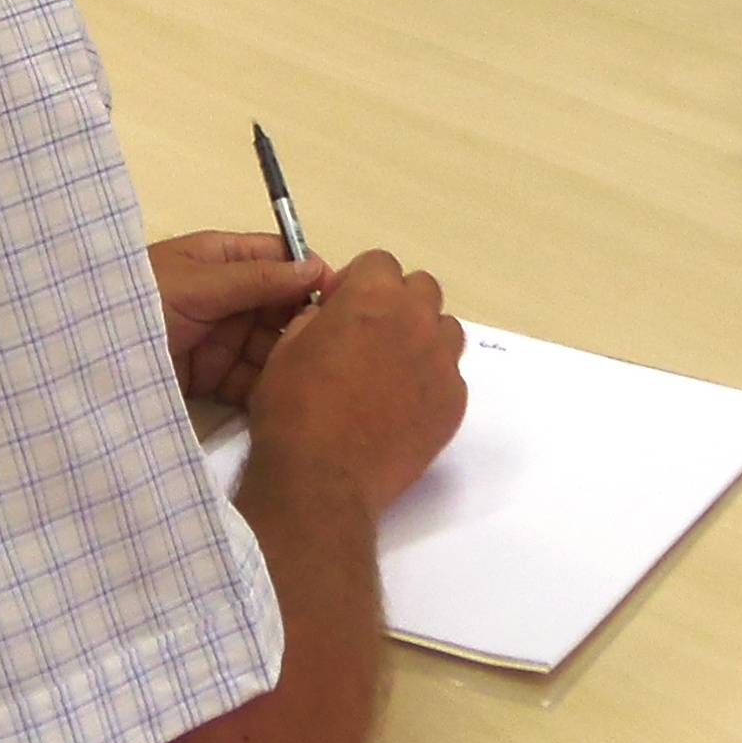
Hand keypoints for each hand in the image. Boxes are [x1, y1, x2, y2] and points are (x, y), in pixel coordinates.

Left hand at [147, 230, 326, 405]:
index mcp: (222, 260)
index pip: (280, 259)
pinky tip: (291, 400)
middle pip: (282, 307)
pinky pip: (252, 381)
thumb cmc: (141, 302)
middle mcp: (227, 297)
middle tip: (332, 348)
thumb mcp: (199, 284)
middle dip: (305, 324)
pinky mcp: (212, 378)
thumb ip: (257, 279)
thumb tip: (316, 267)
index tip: (343, 300)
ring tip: (316, 378)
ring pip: (272, 347)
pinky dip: (269, 389)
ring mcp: (220, 339)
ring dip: (291, 360)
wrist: (85, 358)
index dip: (312, 275)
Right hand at [246, 248, 466, 521]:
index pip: (380, 262)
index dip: (359, 282)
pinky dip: (430, 382)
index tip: (344, 308)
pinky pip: (451, 375)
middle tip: (371, 337)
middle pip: (422, 289)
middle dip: (398, 304)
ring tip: (392, 372)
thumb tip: (332, 315)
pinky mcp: (454, 402)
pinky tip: (403, 408)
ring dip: (422, 338)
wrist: (323, 480)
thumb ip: (317, 318)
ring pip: (444, 329)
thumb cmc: (294, 411)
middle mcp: (416, 320)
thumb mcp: (286, 349)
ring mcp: (442, 362)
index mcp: (372, 298)